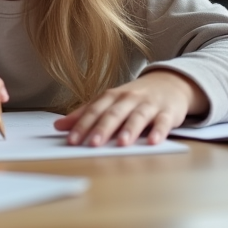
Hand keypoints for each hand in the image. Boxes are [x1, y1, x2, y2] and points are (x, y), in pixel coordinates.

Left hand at [53, 70, 209, 146]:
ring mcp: (149, 105)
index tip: (71, 140)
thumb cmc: (133, 97)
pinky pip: (163, 122)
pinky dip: (159, 131)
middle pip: (113, 113)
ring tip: (121, 143)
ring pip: (138, 117)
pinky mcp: (168, 112)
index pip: (94, 111)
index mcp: (111, 96)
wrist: (169, 83)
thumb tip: (58, 126)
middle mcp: (128, 98)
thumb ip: (85, 114)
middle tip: (92, 144)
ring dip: (129, 130)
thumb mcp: (108, 102)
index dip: (82, 125)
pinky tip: (154, 142)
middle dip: (102, 128)